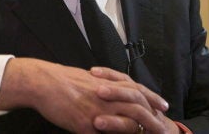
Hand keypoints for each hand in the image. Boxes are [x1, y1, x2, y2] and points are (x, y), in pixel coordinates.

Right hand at [0, 58, 168, 132]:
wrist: (43, 82)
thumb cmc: (62, 79)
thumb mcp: (87, 79)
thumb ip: (101, 87)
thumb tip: (108, 92)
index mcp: (107, 86)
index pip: (136, 91)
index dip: (151, 98)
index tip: (162, 104)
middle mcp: (106, 99)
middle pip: (136, 107)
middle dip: (153, 116)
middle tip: (165, 122)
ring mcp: (97, 113)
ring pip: (125, 124)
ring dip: (138, 130)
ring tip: (151, 133)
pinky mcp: (86, 126)